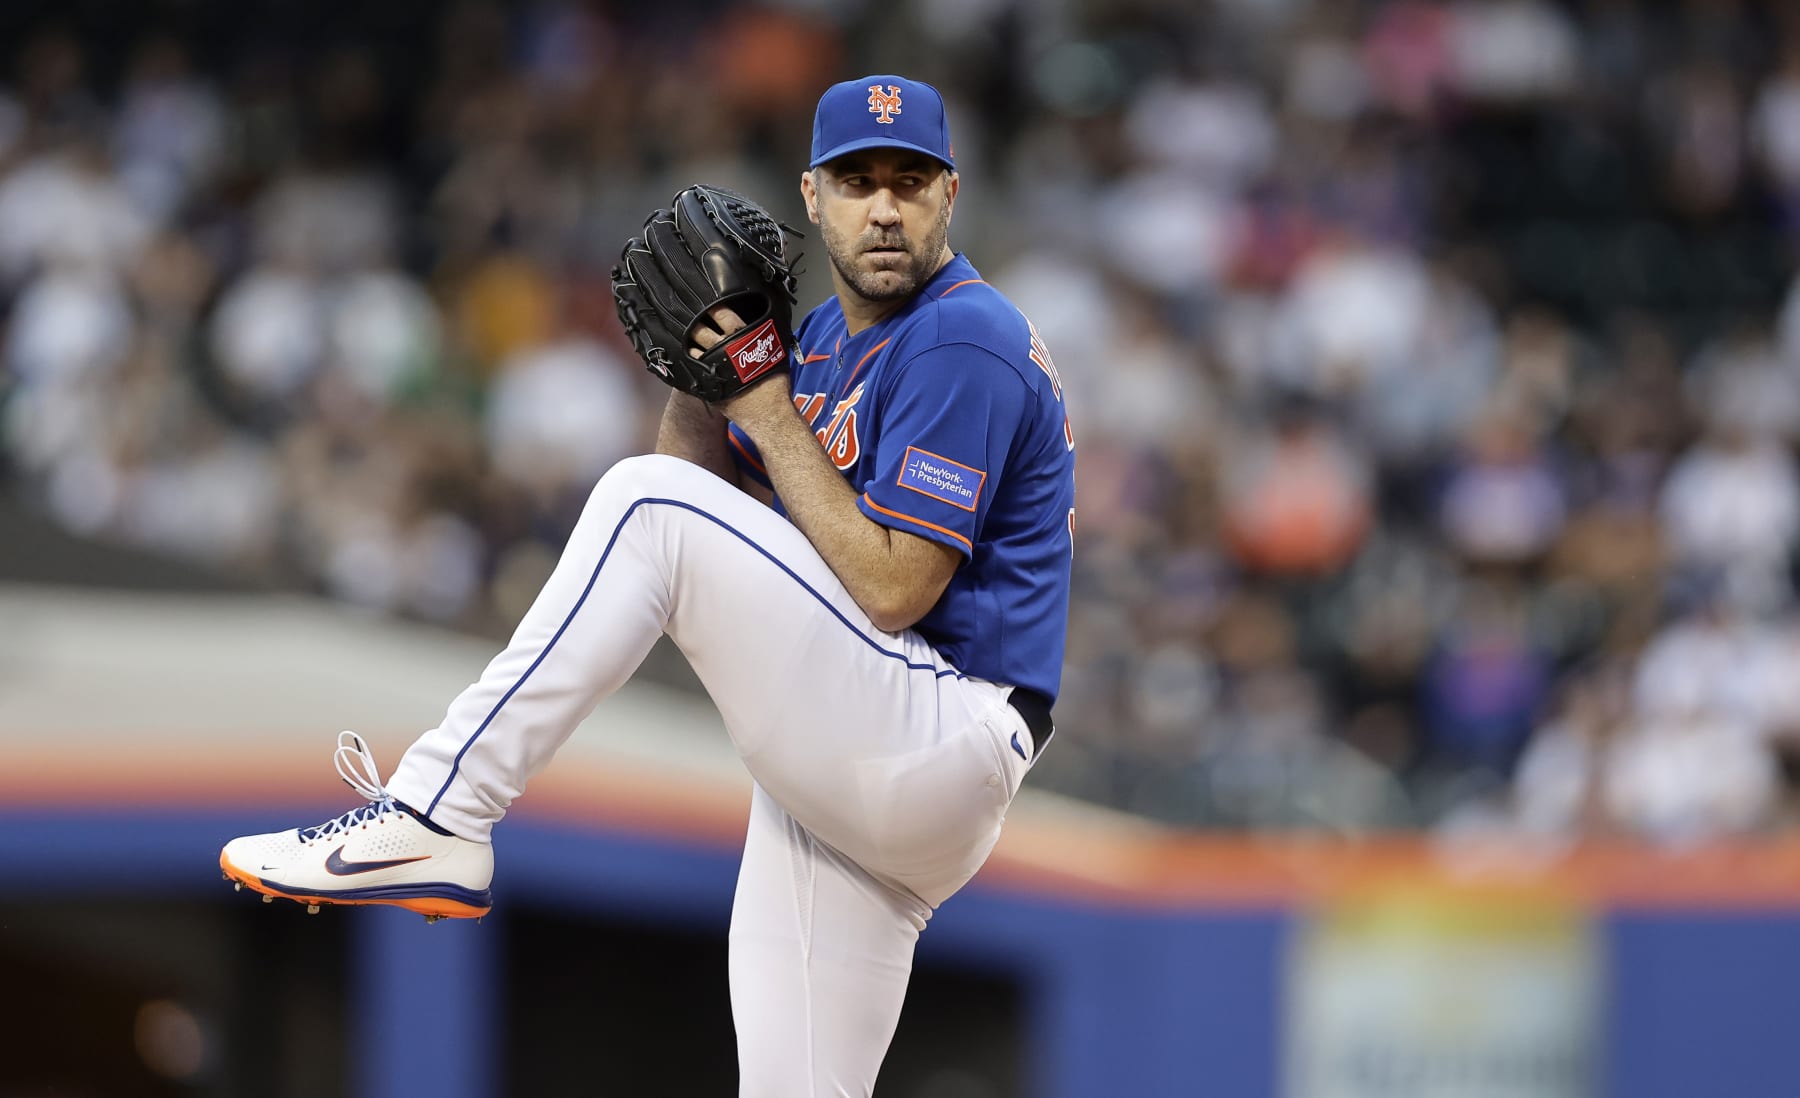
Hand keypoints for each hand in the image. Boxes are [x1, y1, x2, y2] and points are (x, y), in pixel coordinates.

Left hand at [691, 306, 794, 433]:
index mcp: (740, 340)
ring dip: (689, 343)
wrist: (769, 415)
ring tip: (686, 337)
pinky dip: (689, 364)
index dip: (715, 308)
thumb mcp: (776, 354)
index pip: (723, 315)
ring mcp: (712, 370)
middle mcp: (722, 352)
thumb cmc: (775, 387)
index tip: (709, 303)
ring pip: (692, 350)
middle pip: (701, 331)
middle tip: (692, 318)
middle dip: (695, 323)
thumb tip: (764, 326)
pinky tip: (688, 360)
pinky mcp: (706, 387)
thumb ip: (765, 338)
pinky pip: (692, 372)